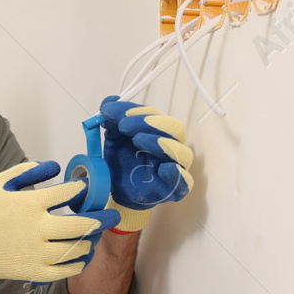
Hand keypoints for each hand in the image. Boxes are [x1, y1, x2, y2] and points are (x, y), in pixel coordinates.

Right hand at [0, 161, 119, 287]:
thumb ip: (26, 172)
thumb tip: (52, 166)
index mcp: (29, 204)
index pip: (67, 194)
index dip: (81, 190)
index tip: (86, 190)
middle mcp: (37, 229)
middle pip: (80, 224)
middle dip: (101, 218)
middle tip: (112, 215)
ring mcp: (35, 253)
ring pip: (75, 249)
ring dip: (89, 242)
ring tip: (93, 238)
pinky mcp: (32, 272)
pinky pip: (63, 271)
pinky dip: (76, 264)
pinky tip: (80, 258)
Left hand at [99, 95, 194, 221]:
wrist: (117, 191)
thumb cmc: (121, 163)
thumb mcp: (112, 139)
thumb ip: (111, 120)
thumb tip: (108, 102)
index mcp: (159, 132)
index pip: (154, 115)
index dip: (134, 110)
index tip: (110, 111)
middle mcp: (171, 146)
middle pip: (173, 129)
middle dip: (148, 123)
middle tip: (123, 125)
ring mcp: (176, 167)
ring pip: (181, 152)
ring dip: (161, 143)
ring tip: (137, 140)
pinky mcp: (175, 189)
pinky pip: (184, 181)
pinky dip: (176, 174)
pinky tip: (163, 169)